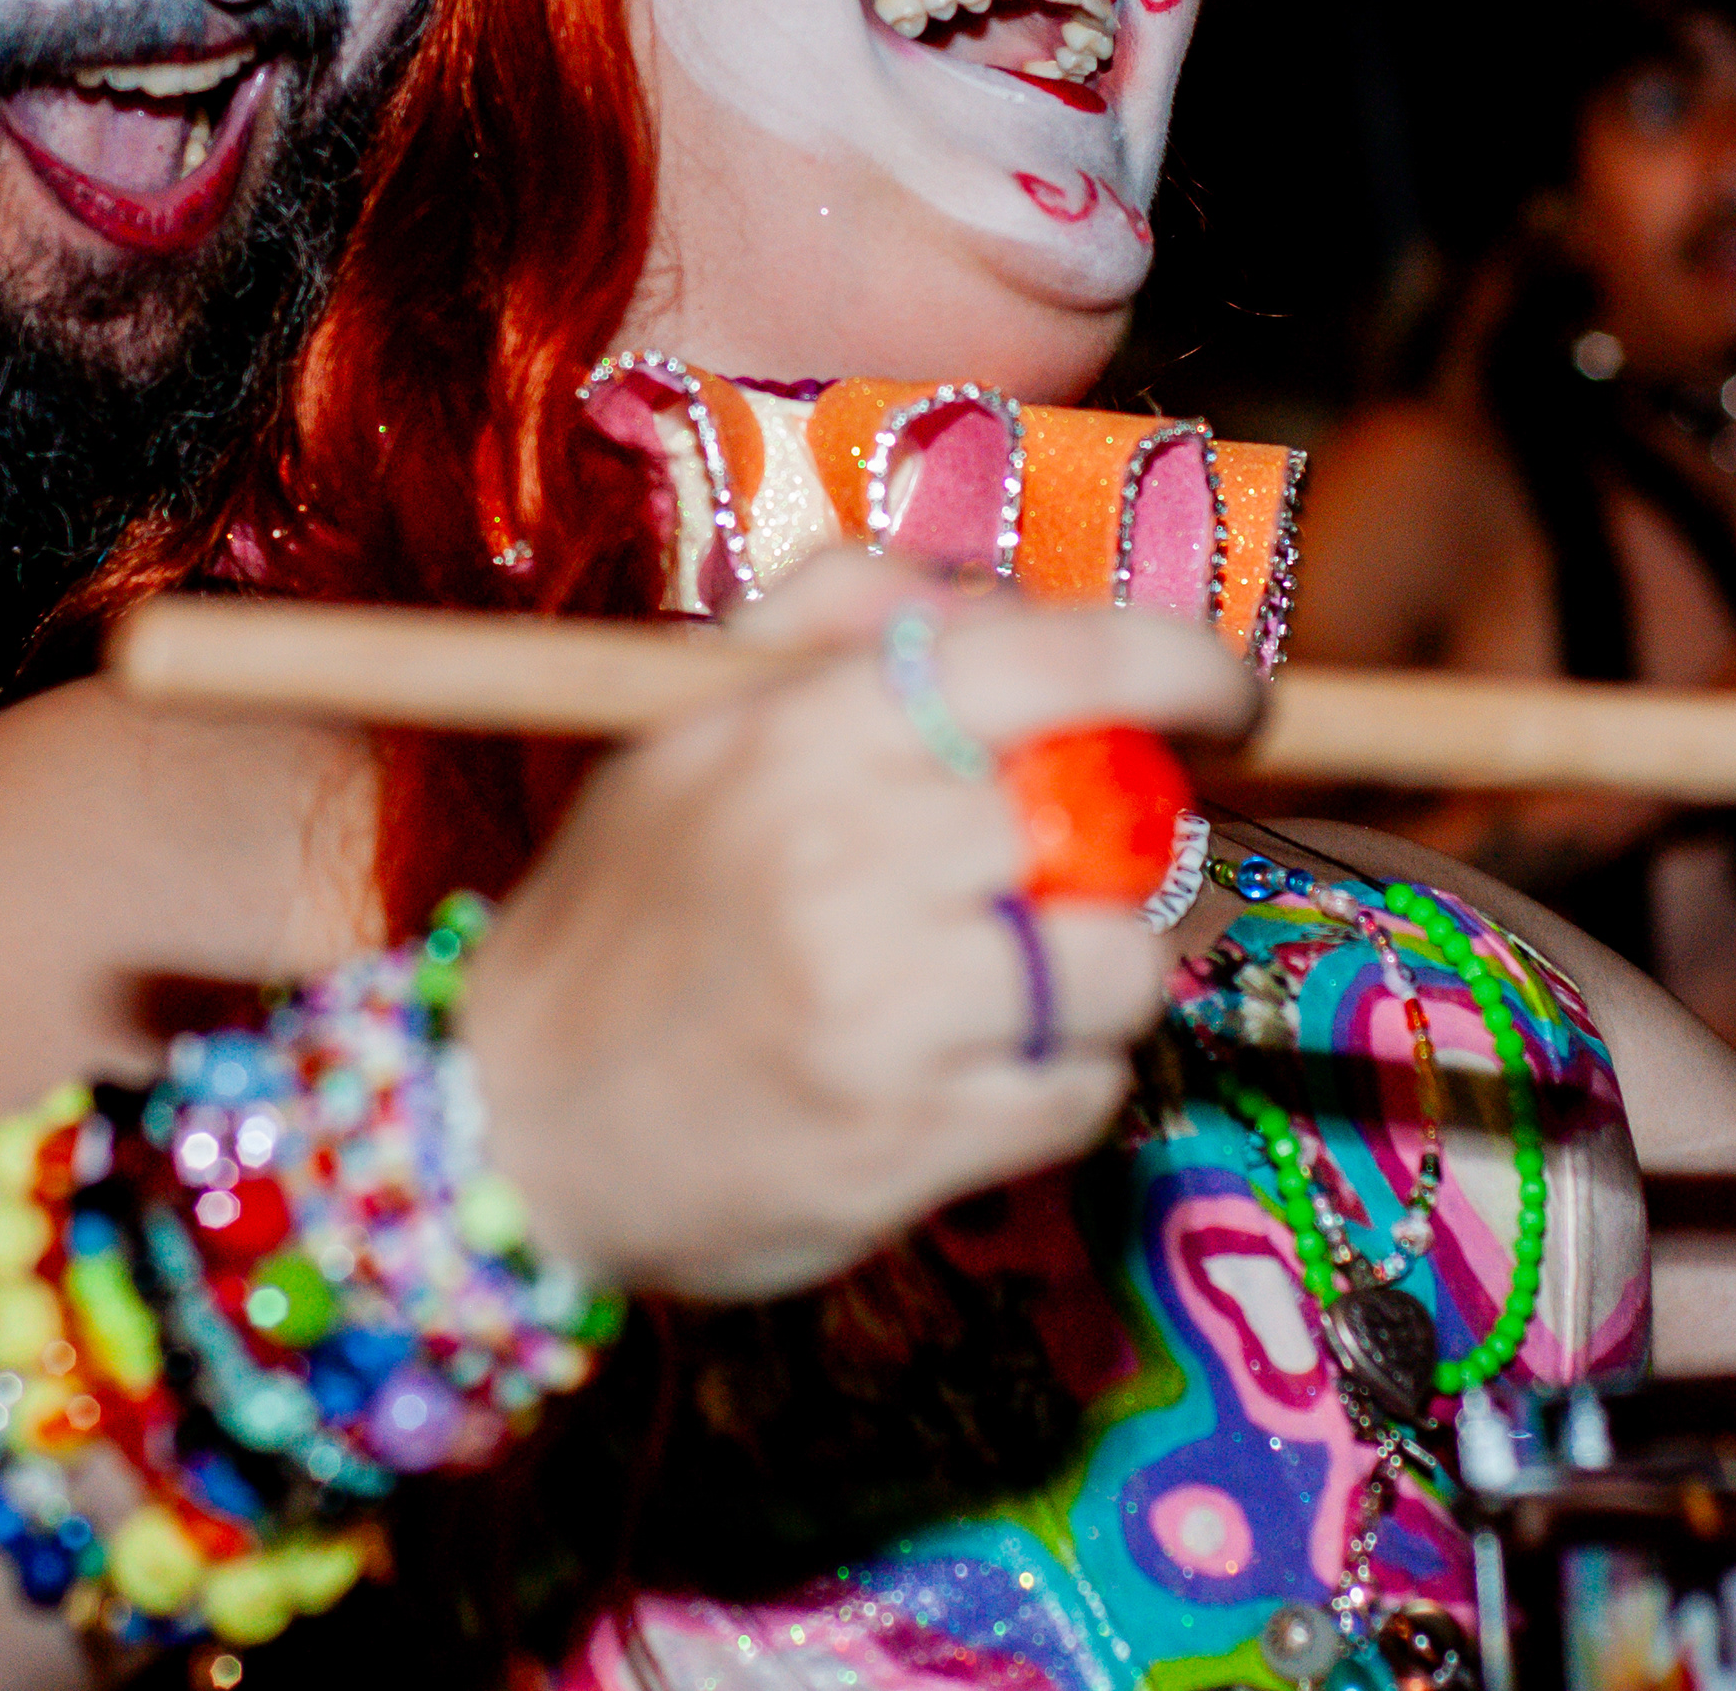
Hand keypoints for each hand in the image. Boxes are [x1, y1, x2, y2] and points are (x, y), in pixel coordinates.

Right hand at [460, 553, 1257, 1301]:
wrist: (504, 1128)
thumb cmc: (622, 916)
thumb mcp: (689, 728)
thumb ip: (833, 622)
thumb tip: (993, 591)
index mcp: (801, 737)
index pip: (1048, 663)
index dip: (1180, 667)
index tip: (1232, 699)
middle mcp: (844, 862)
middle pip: (1107, 831)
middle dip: (1117, 859)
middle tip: (1067, 880)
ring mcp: (879, 1012)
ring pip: (1115, 973)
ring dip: (1092, 982)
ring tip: (1004, 990)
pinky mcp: (905, 1145)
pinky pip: (1080, 1095)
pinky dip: (1055, 1085)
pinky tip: (966, 1077)